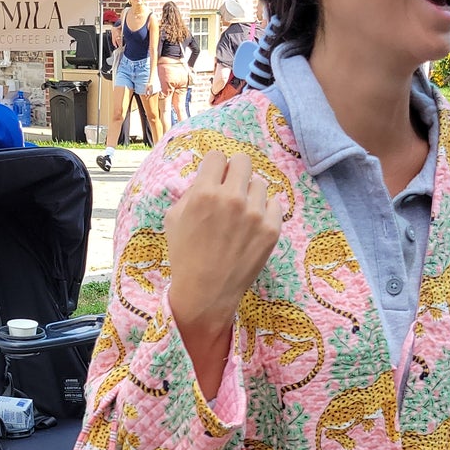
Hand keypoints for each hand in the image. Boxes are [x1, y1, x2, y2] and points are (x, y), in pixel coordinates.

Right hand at [165, 150, 284, 393]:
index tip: (215, 179)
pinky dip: (264, 212)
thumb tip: (209, 175)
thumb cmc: (185, 256)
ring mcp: (255, 214)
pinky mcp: (271, 229)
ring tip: (240, 216)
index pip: (218, 156)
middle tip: (231, 190)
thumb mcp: (174, 218)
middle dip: (235, 172)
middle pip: (243, 161)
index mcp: (204, 192)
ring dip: (250, 194)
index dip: (215, 168)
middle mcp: (232, 198)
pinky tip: (252, 227)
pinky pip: (275, 204)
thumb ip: (192, 191)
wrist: (205, 294)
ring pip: (259, 183)